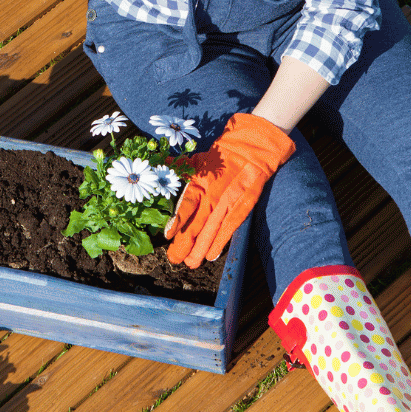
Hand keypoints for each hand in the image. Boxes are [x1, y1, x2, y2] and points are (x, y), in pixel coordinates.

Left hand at [165, 112, 294, 267]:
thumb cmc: (221, 155)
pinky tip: (213, 255)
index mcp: (200, 182)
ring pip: (212, 229)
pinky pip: (231, 227)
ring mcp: (229, 201)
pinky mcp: (244, 205)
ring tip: (191, 263)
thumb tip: (158, 166)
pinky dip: (222, 241)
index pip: (186, 205)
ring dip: (201, 248)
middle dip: (185, 243)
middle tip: (175, 259)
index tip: (167, 235)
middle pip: (197, 223)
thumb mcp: (196, 159)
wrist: (251, 148)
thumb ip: (177, 167)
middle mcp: (213, 194)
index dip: (177, 221)